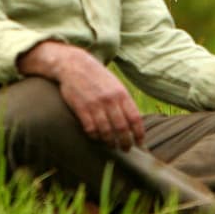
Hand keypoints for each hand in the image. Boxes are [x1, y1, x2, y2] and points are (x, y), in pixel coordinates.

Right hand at [18, 40, 143, 149]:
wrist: (74, 65)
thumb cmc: (98, 77)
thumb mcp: (115, 85)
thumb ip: (124, 101)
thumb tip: (134, 121)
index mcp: (122, 94)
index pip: (135, 118)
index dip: (139, 133)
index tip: (140, 142)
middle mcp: (110, 100)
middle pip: (122, 128)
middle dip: (125, 142)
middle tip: (126, 148)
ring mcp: (95, 105)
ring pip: (106, 131)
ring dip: (110, 142)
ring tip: (111, 145)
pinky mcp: (81, 108)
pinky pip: (91, 129)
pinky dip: (95, 136)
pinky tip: (96, 138)